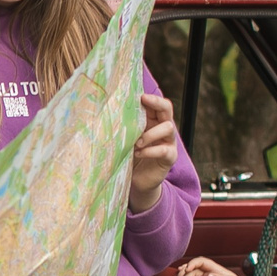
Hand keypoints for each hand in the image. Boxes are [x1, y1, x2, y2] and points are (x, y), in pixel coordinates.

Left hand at [126, 92, 179, 211]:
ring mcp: (169, 142)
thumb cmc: (129, 155)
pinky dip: (150, 150)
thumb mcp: (126, 138)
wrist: (137, 180)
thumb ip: (124, 126)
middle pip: (167, 109)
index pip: (157, 104)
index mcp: (153, 121)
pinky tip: (138, 153)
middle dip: (156, 103)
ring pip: (168, 128)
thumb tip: (107, 110)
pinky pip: (164, 150)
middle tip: (144, 100)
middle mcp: (163, 128)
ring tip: (136, 143)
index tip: (139, 95)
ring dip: (151, 133)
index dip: (151, 97)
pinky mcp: (169, 157)